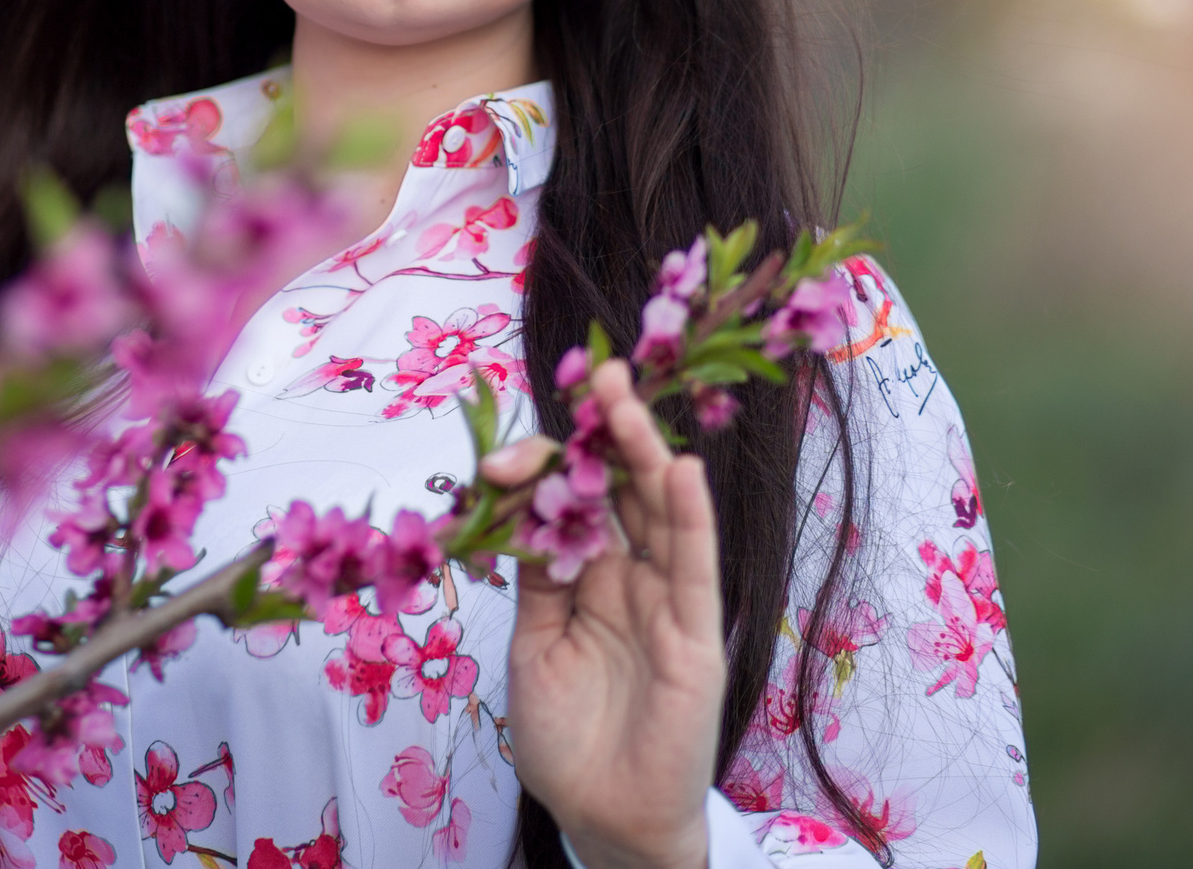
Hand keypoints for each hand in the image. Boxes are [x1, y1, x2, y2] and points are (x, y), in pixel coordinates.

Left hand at [500, 359, 721, 868]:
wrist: (602, 816)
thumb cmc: (565, 737)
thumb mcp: (534, 645)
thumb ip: (537, 578)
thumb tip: (516, 507)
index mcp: (588, 575)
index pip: (573, 501)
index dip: (543, 471)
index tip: (496, 461)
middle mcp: (631, 576)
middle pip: (622, 488)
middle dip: (606, 432)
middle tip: (595, 376)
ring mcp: (667, 601)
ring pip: (660, 511)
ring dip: (644, 451)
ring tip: (625, 399)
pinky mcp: (696, 635)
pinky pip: (694, 567)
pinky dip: (690, 517)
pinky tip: (681, 470)